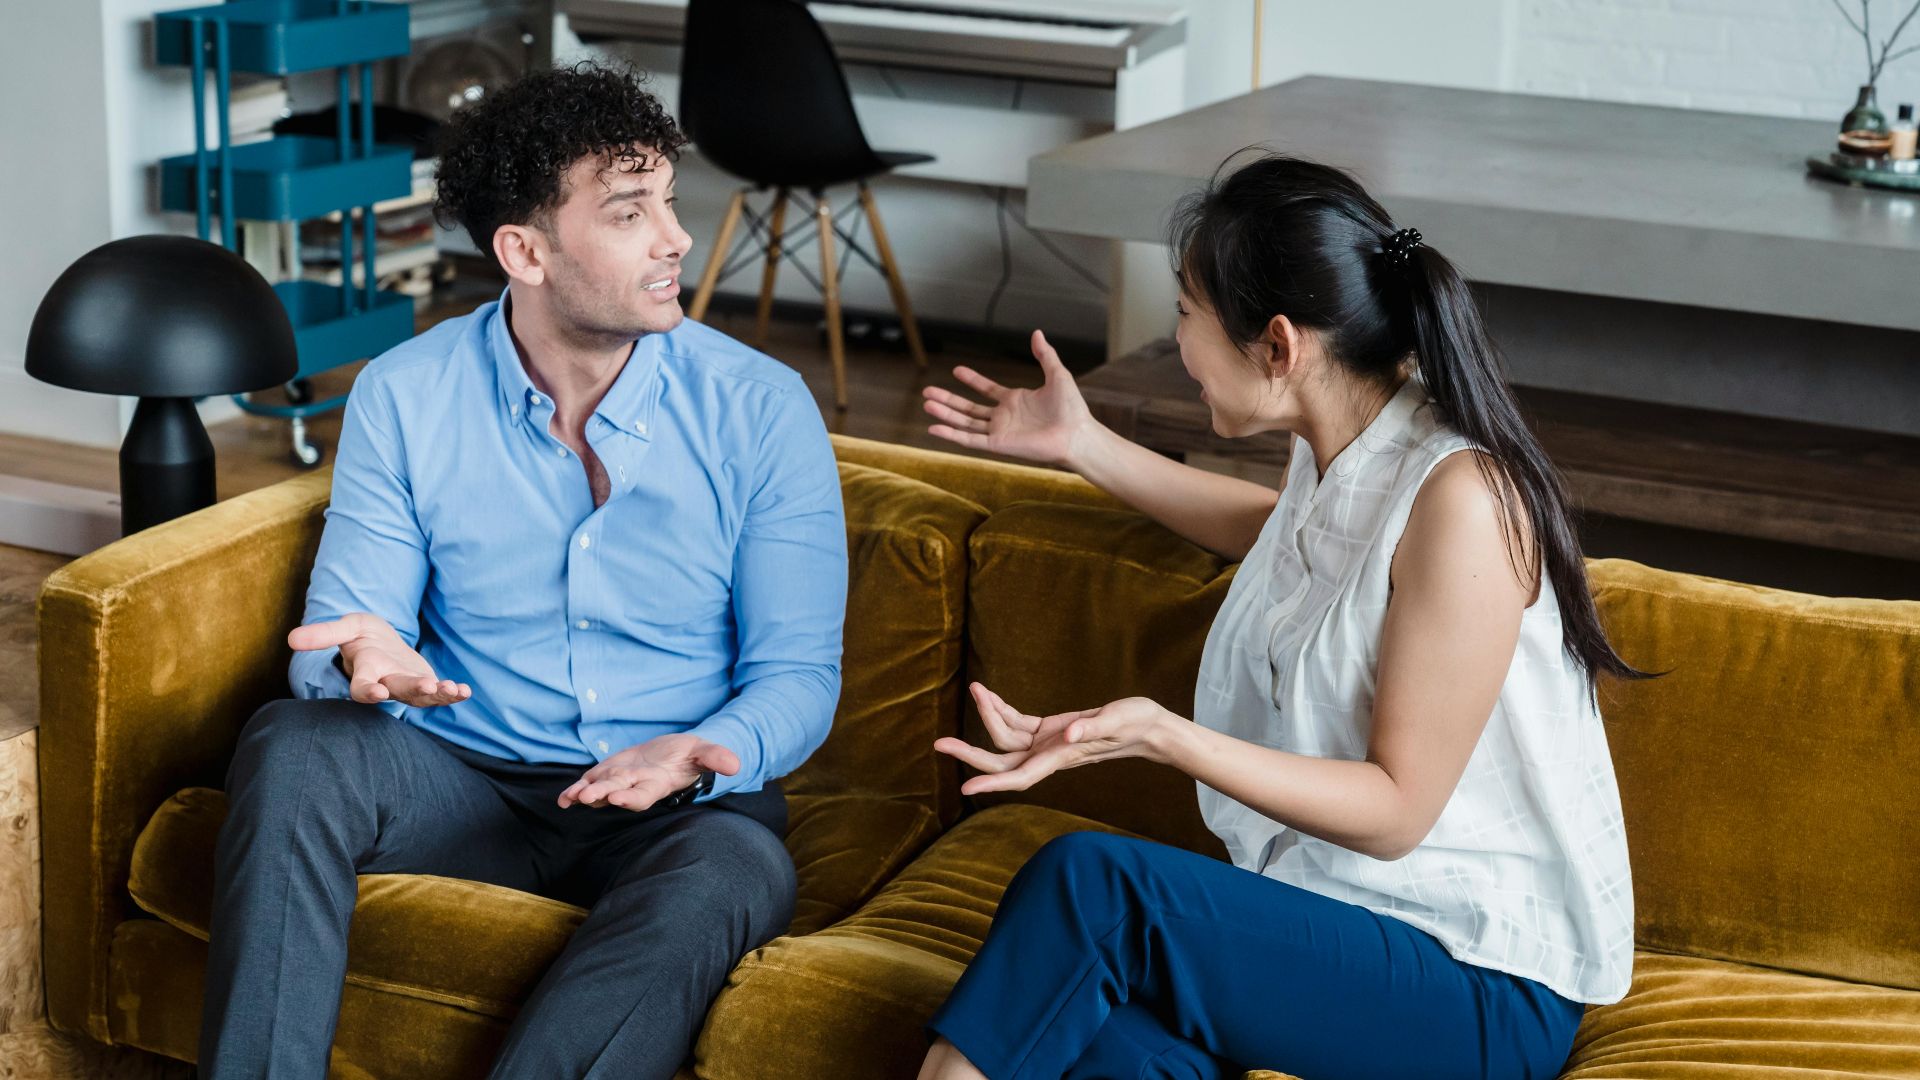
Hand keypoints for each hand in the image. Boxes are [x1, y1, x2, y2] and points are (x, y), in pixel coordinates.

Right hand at [289, 612, 470, 707]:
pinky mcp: (425, 685)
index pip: (362, 688)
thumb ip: (323, 634)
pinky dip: (452, 693)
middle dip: (412, 690)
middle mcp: (387, 683)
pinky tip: (465, 691)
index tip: (376, 693)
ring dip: (438, 695)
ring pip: (421, 696)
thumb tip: (291, 638)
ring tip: (454, 691)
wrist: (382, 643)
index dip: (368, 691)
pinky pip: (439, 693)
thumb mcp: (345, 628)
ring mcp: (407, 687)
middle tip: (427, 688)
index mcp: (365, 673)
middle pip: (398, 692)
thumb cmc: (361, 636)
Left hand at [557, 732, 740, 811]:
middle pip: (617, 793)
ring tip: (571, 797)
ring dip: (585, 794)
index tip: (619, 799)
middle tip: (588, 796)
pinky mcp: (608, 773)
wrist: (673, 752)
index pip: (643, 795)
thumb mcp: (703, 752)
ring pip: (600, 790)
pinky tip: (564, 798)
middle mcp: (636, 786)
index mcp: (657, 783)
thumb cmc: (690, 755)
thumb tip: (735, 765)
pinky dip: (576, 790)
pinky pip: (590, 782)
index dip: (631, 798)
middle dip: (603, 794)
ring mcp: (620, 781)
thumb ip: (715, 758)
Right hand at [922, 329, 1098, 467]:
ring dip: (945, 413)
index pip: (987, 390)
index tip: (956, 370)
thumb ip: (1044, 355)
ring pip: (965, 422)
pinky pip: (969, 440)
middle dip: (948, 400)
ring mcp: (999, 431)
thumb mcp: (1057, 374)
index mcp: (1015, 400)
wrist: (1076, 434)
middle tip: (927, 392)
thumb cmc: (1071, 408)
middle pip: (969, 408)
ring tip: (927, 403)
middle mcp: (1004, 417)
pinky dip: (951, 435)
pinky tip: (934, 428)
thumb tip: (1036, 333)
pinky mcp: (998, 445)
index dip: (972, 380)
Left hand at [934, 691, 1170, 795]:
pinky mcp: (1049, 730)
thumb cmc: (1137, 723)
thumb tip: (1068, 733)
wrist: (1149, 727)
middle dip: (970, 754)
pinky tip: (990, 695)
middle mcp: (1049, 755)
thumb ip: (1093, 728)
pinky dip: (1002, 710)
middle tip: (938, 744)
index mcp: (1062, 756)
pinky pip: (1018, 724)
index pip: (1019, 777)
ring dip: (987, 717)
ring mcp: (1048, 744)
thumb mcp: (1118, 720)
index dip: (992, 784)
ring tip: (975, 689)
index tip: (965, 790)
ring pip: (1005, 740)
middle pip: (1001, 762)